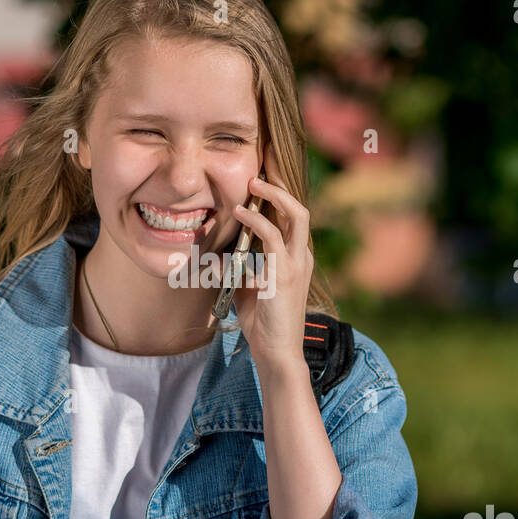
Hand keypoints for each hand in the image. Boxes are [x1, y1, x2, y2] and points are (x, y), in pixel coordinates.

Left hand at [230, 162, 313, 376]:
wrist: (277, 351)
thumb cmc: (263, 323)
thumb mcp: (247, 288)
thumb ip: (237, 268)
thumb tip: (216, 253)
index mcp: (296, 257)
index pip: (293, 217)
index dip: (280, 194)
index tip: (263, 174)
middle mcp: (301, 255)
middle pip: (299, 207)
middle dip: (282, 184)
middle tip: (261, 166)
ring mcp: (296, 263)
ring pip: (295, 214)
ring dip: (273, 194)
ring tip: (252, 182)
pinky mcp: (285, 273)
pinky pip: (271, 235)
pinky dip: (255, 219)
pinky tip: (239, 212)